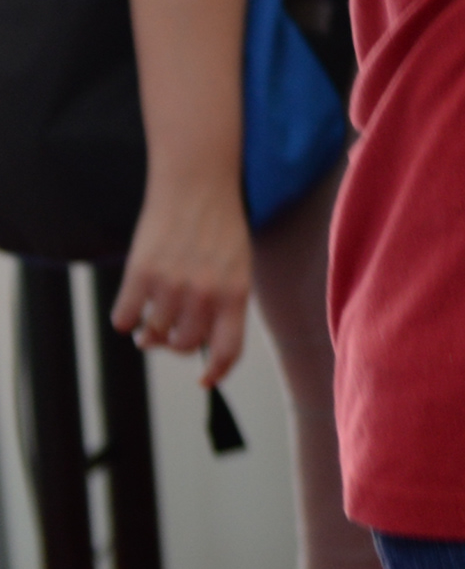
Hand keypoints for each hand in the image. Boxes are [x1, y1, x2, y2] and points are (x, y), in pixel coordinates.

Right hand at [110, 177, 251, 388]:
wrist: (197, 186)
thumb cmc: (220, 228)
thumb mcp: (237, 267)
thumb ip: (221, 305)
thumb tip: (182, 342)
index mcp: (236, 293)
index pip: (228, 349)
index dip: (217, 372)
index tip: (205, 382)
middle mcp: (205, 293)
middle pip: (184, 344)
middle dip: (175, 343)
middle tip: (168, 332)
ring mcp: (172, 285)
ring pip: (153, 334)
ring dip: (149, 332)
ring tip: (151, 316)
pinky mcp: (141, 274)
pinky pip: (124, 319)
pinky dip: (125, 318)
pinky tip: (132, 304)